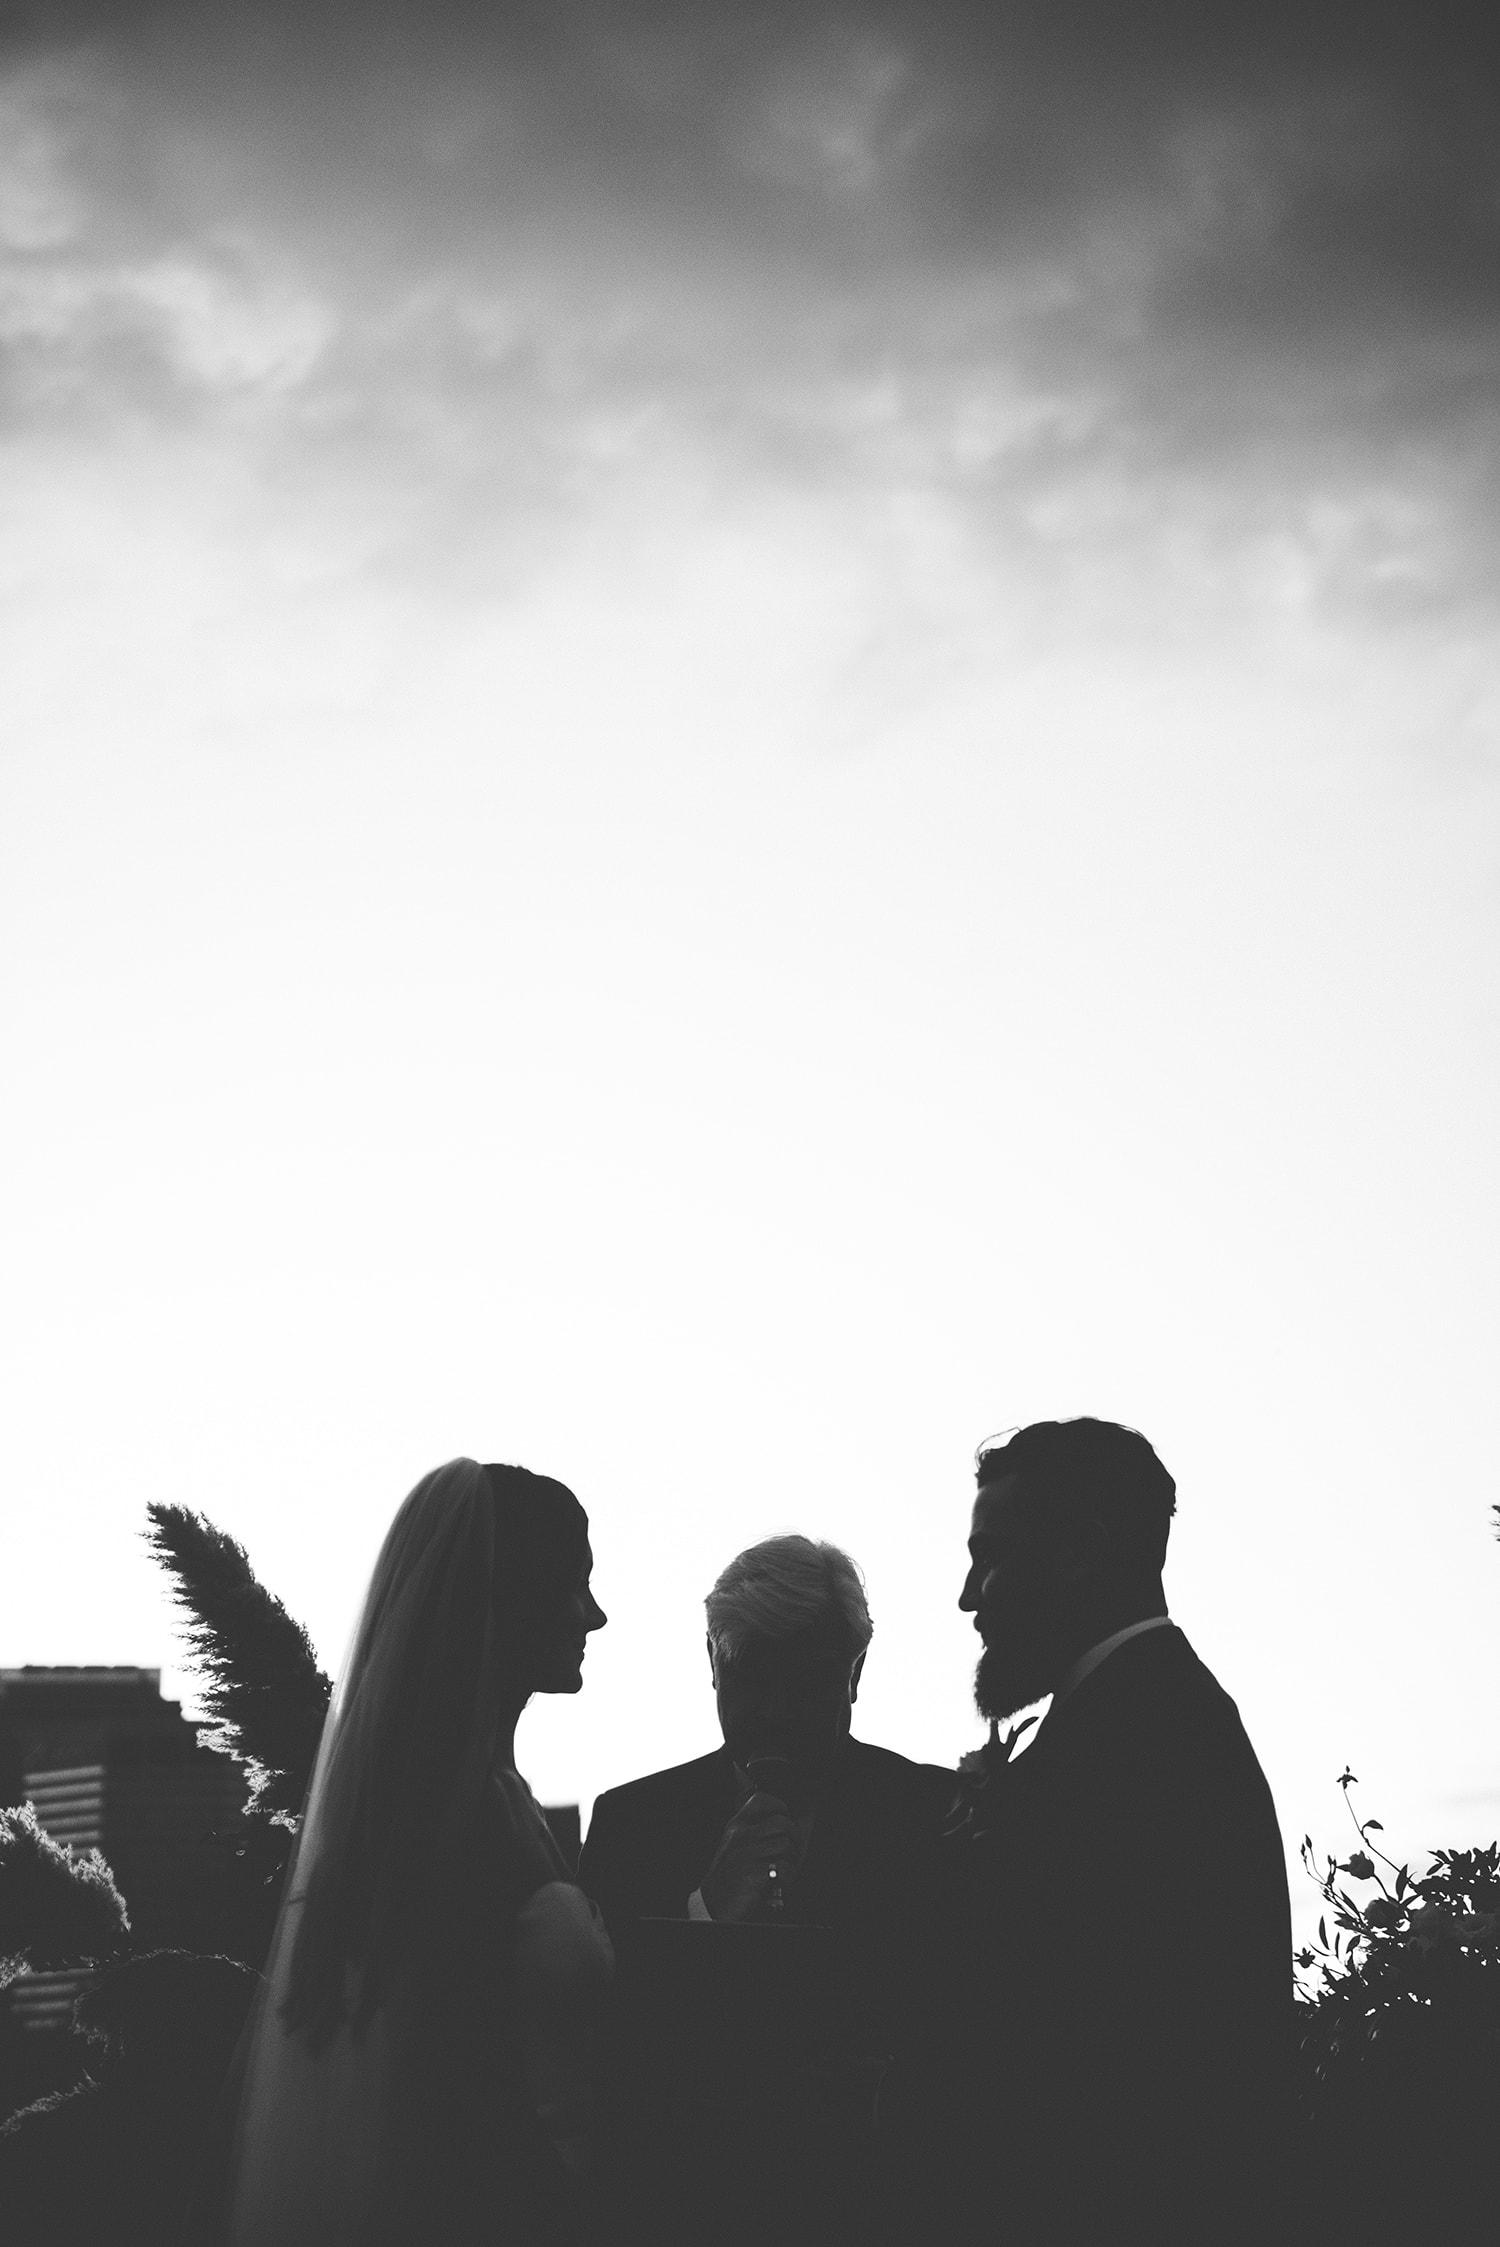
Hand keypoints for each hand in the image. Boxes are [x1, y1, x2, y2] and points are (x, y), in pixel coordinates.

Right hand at [699, 1789, 797, 1923]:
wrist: (713, 1904)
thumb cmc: (728, 1877)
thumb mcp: (735, 1847)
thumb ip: (755, 1834)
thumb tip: (787, 1824)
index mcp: (736, 1827)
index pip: (761, 1801)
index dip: (780, 1807)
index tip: (784, 1817)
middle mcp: (741, 1837)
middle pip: (783, 1823)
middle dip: (794, 1838)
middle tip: (790, 1851)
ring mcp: (747, 1855)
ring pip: (786, 1845)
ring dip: (792, 1860)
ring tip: (784, 1869)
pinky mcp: (754, 1874)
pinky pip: (784, 1868)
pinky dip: (788, 1877)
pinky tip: (780, 1882)